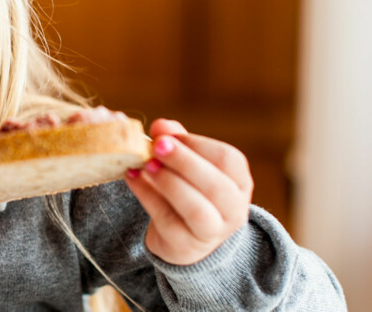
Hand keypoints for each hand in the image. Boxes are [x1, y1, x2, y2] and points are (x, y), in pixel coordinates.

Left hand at [125, 119, 253, 264]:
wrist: (185, 240)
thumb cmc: (190, 192)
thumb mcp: (189, 165)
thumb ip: (177, 141)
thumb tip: (161, 126)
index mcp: (239, 182)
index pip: (228, 159)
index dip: (196, 144)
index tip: (167, 134)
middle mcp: (234, 209)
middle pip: (216, 185)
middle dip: (184, 161)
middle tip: (157, 145)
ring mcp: (212, 232)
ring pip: (196, 208)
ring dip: (169, 183)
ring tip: (146, 165)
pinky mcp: (185, 245)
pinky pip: (166, 219)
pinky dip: (146, 195)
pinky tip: (132, 177)